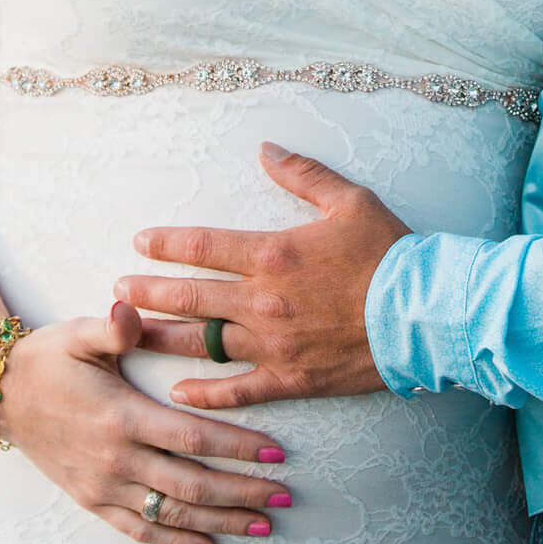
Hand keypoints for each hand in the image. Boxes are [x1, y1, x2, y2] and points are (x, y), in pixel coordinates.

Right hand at [0, 301, 290, 543]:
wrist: (1, 396)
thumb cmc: (47, 359)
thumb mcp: (78, 334)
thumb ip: (112, 326)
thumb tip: (130, 307)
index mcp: (121, 416)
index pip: (192, 439)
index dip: (237, 448)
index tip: (277, 453)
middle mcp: (116, 459)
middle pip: (193, 485)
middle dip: (244, 491)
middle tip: (285, 495)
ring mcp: (103, 486)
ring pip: (173, 514)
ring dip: (222, 521)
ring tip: (264, 524)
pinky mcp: (91, 501)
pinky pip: (140, 529)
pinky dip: (177, 542)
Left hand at [114, 143, 410, 409]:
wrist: (425, 313)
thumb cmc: (390, 253)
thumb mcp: (349, 200)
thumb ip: (302, 174)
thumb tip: (266, 148)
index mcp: (273, 253)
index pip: (203, 245)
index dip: (166, 244)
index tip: (140, 242)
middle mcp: (263, 300)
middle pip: (190, 296)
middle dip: (148, 291)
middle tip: (117, 290)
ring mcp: (274, 344)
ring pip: (203, 343)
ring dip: (162, 338)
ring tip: (130, 335)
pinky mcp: (292, 378)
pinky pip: (239, 390)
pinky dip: (207, 394)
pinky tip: (180, 393)